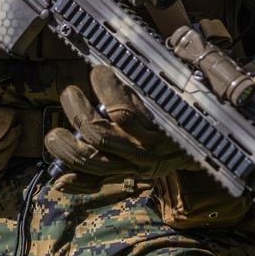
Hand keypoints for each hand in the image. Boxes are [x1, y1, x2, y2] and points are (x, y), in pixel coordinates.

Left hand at [44, 65, 193, 179]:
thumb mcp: (168, 100)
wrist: (200, 153)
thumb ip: (139, 89)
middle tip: (70, 93)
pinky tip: (60, 179)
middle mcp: (141, 151)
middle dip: (77, 112)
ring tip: (54, 135)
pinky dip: (76, 183)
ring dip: (66, 148)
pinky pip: (96, 184)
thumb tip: (102, 71)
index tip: (98, 70)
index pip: (124, 112)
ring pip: (91, 161)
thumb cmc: (178, 118)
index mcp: (155, 130)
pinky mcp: (123, 177)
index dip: (105, 89)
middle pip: (99, 135)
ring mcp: (130, 166)